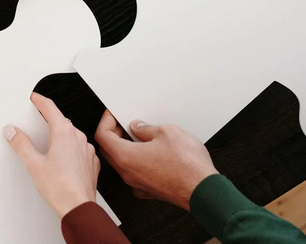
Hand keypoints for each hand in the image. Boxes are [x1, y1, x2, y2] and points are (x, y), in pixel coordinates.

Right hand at [4, 93, 100, 217]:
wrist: (78, 208)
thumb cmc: (60, 188)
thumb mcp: (33, 164)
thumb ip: (21, 144)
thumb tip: (13, 132)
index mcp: (64, 133)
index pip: (50, 108)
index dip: (40, 100)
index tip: (34, 97)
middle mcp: (78, 138)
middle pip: (61, 120)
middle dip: (49, 119)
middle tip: (37, 120)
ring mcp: (87, 150)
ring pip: (72, 135)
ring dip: (60, 135)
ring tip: (48, 145)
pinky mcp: (91, 162)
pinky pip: (79, 148)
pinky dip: (70, 149)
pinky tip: (62, 160)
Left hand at [95, 111, 216, 209]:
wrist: (203, 191)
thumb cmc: (187, 165)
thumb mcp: (167, 132)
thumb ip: (147, 128)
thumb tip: (138, 128)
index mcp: (126, 157)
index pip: (102, 136)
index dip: (106, 120)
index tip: (113, 114)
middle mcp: (128, 173)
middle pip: (108, 151)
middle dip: (113, 134)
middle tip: (124, 124)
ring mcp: (138, 184)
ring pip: (121, 163)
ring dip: (125, 148)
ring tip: (139, 136)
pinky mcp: (149, 191)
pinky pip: (135, 174)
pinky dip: (137, 162)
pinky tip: (150, 153)